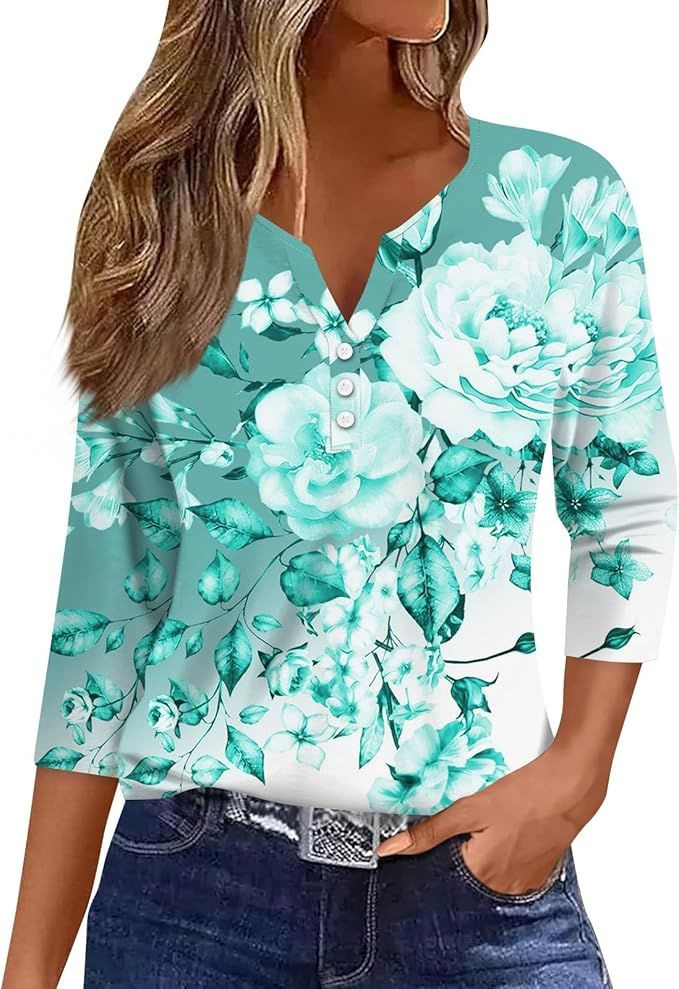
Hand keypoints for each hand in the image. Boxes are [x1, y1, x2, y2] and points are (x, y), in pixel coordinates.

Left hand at [375, 740, 608, 894]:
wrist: (571, 786)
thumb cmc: (524, 795)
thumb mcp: (470, 809)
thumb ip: (429, 832)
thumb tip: (389, 850)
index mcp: (481, 874)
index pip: (441, 873)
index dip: (435, 852)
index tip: (438, 833)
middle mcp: (502, 887)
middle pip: (465, 873)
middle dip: (460, 850)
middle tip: (473, 823)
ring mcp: (523, 883)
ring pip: (487, 871)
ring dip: (483, 850)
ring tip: (494, 824)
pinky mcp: (538, 873)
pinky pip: (510, 869)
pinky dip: (504, 852)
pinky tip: (508, 830)